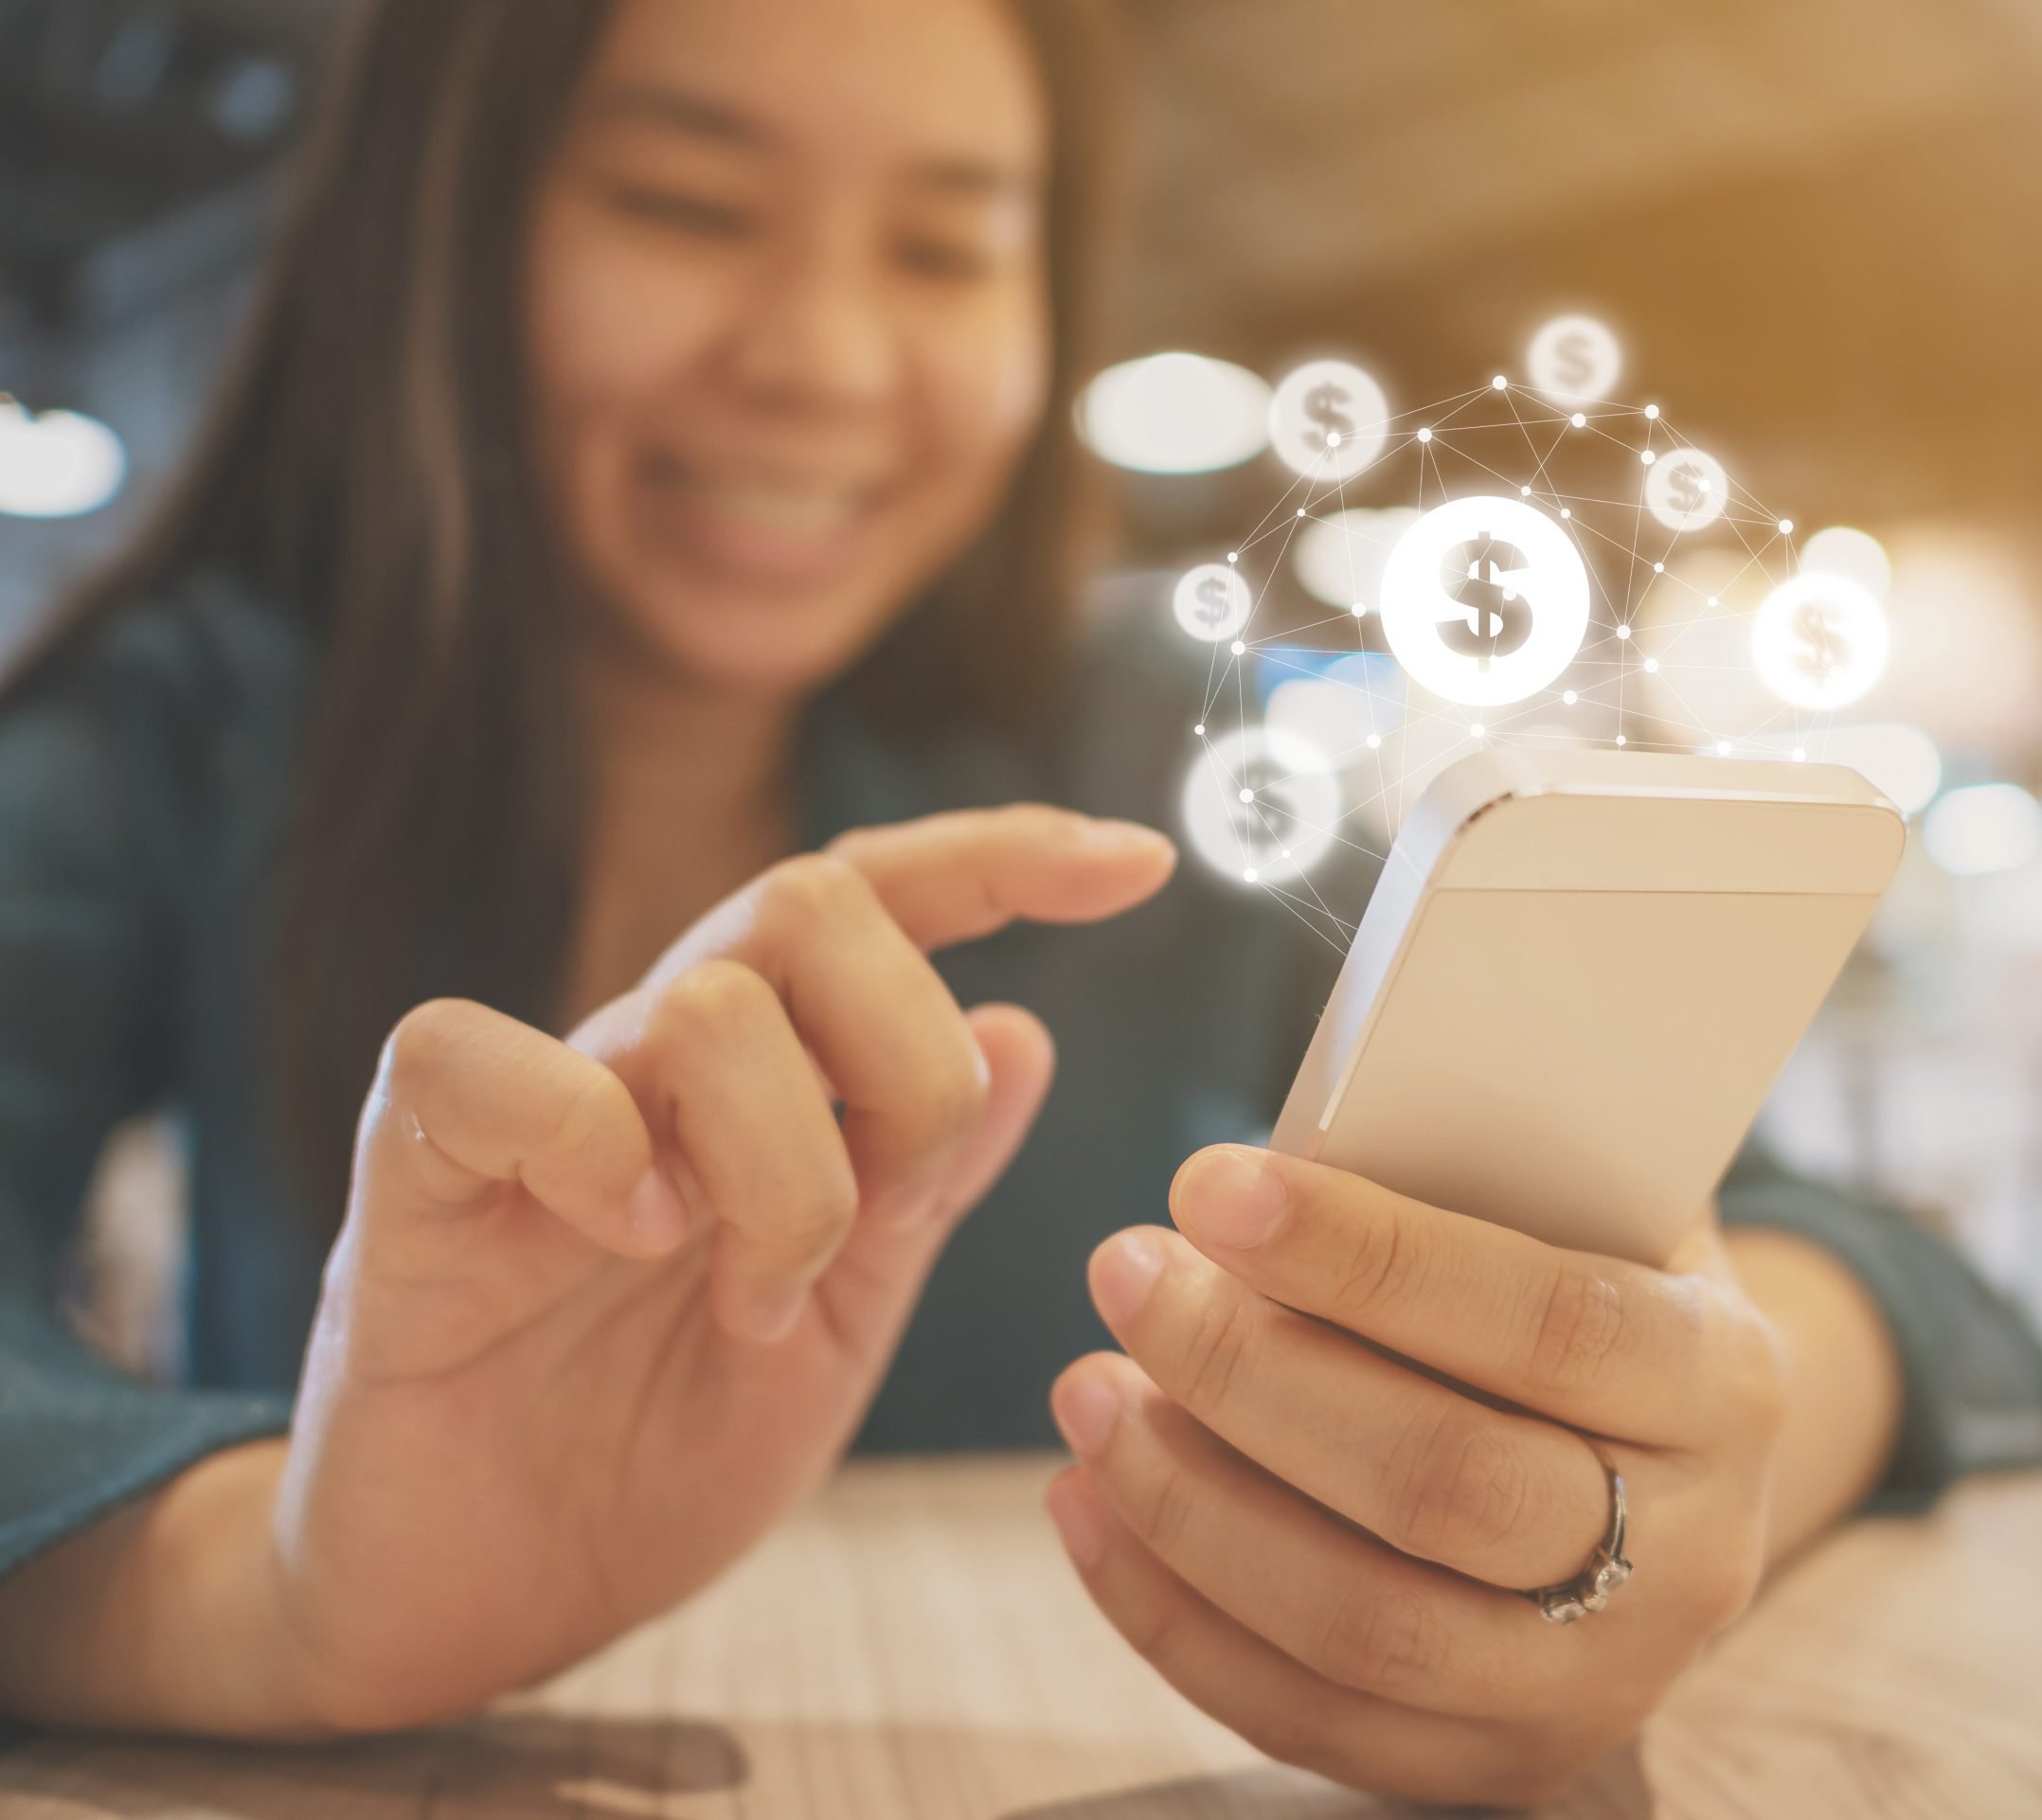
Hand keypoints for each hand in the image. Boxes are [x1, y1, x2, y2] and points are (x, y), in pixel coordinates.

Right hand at [0, 806, 1171, 1737]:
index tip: (1143, 862)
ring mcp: (536, 1102)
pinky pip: (473, 1060)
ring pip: (702, 1002)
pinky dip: (587, 1141)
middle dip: (912, 1060)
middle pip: (812, 902)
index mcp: (767, 1076)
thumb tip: (1028, 1030)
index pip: (882, 900)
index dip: (1005, 857)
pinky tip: (632, 1239)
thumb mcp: (844, 1320)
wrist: (483, 1599)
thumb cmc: (655, 1447)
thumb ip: (925, 1184)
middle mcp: (655, 1054)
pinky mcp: (411, 1175)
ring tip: (761, 1302)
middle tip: (897, 1216)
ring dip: (784, 1170)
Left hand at [1045, 1148, 1787, 1807]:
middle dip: (1249, 1375)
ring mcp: (1596, 1684)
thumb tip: (1275, 1152)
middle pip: (1443, 1485)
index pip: (1545, 1322)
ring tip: (1089, 1391)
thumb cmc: (1587, 1288)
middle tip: (1127, 1274)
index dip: (1366, 1258)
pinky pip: (1307, 1715)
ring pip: (1364, 1624)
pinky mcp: (1499, 1767)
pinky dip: (1171, 1615)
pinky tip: (1089, 1504)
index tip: (1211, 1187)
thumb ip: (1474, 1172)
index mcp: (1720, 1379)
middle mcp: (1686, 1555)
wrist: (1671, 1477)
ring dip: (1189, 1502)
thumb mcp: (1586, 1207)